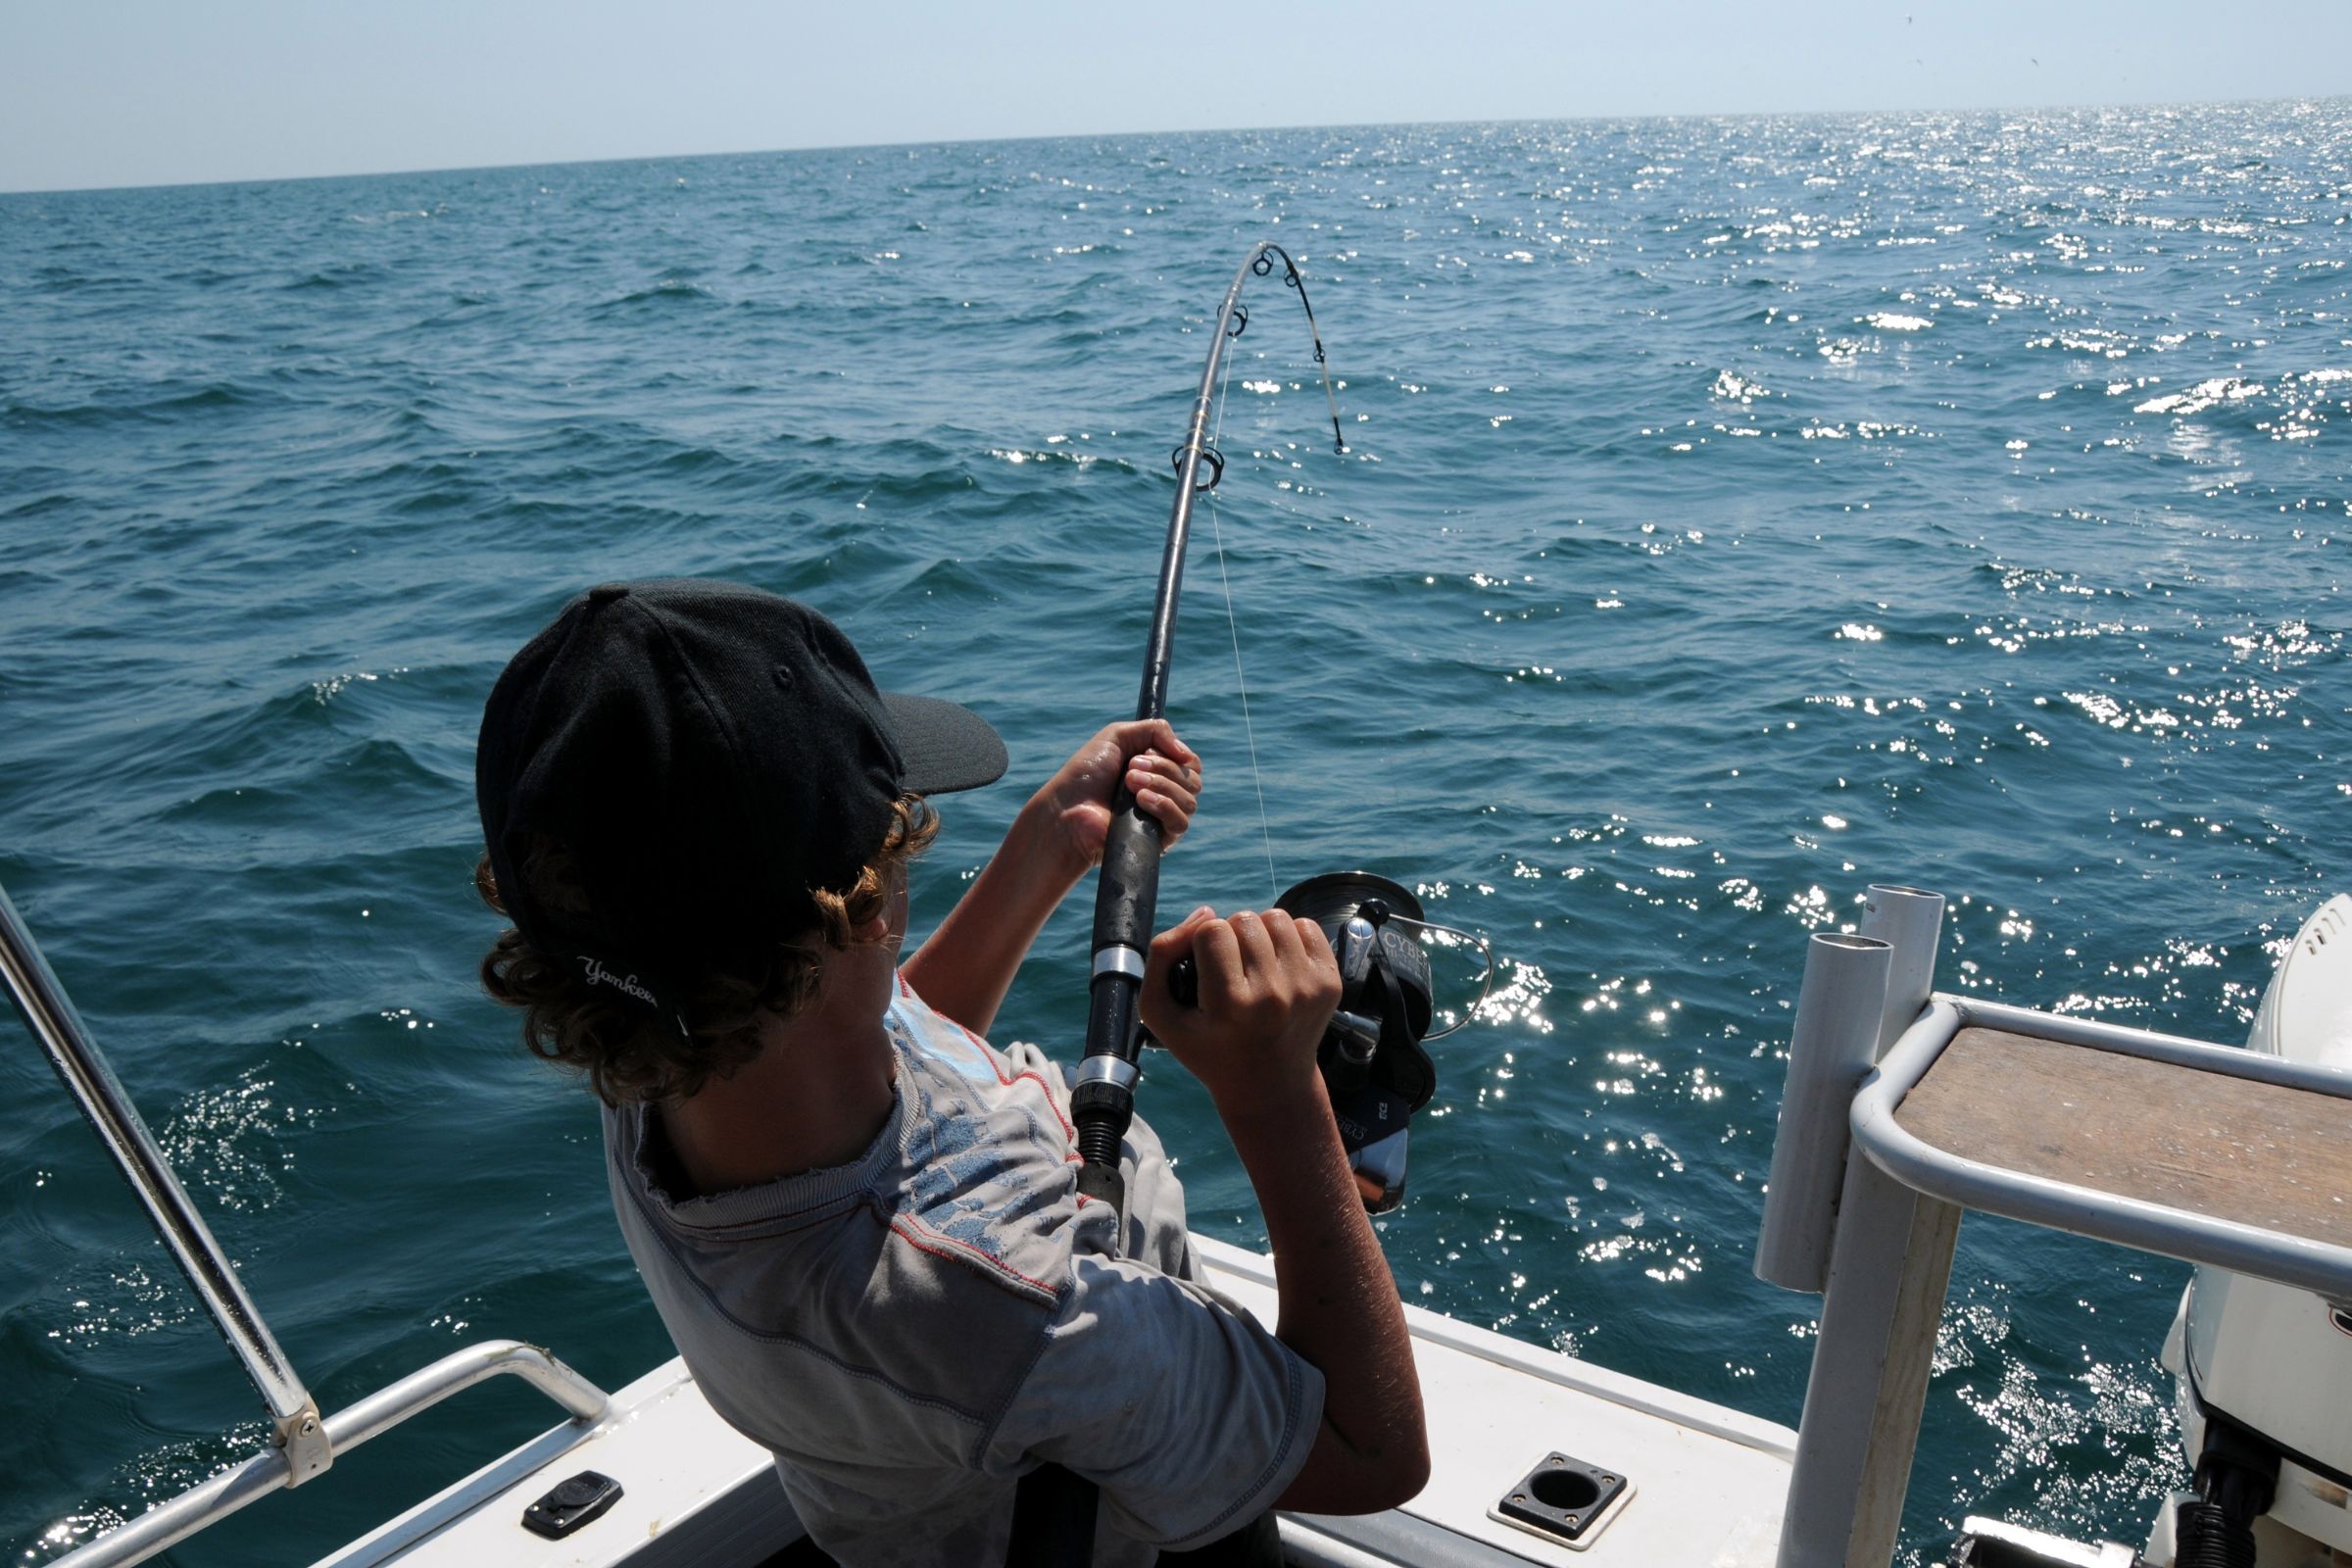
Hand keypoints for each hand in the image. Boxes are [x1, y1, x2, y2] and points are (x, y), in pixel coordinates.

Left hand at [1030, 718, 1202, 876]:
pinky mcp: (1158, 840)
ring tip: (1128, 783)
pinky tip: (1141, 801)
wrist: (1067, 808)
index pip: (1191, 764)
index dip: (1176, 754)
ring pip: (1189, 801)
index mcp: (1159, 772)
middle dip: (1163, 768)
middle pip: (1193, 780)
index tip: (1147, 751)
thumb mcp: (1118, 736)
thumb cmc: (1087, 774)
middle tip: (1131, 769)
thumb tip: (1186, 754)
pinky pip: (1180, 823)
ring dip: (1160, 785)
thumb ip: (1155, 730)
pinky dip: (1164, 806)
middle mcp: (1165, 795)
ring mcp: (1163, 819)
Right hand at [1141, 905, 1339, 1110]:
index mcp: (1230, 1005)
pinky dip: (1289, 938)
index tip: (1205, 971)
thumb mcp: (1161, 1013)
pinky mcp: (1329, 983)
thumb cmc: (1208, 1047)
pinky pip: (1307, 926)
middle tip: (1230, 971)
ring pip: (1276, 917)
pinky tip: (1279, 966)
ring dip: (1260, 933)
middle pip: (1245, 919)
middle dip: (1231, 936)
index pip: (1212, 930)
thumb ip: (1162, 955)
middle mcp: (1273, 995)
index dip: (1201, 943)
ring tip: (1254, 965)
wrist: (1268, 1084)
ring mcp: (1306, 988)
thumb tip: (1205, 912)